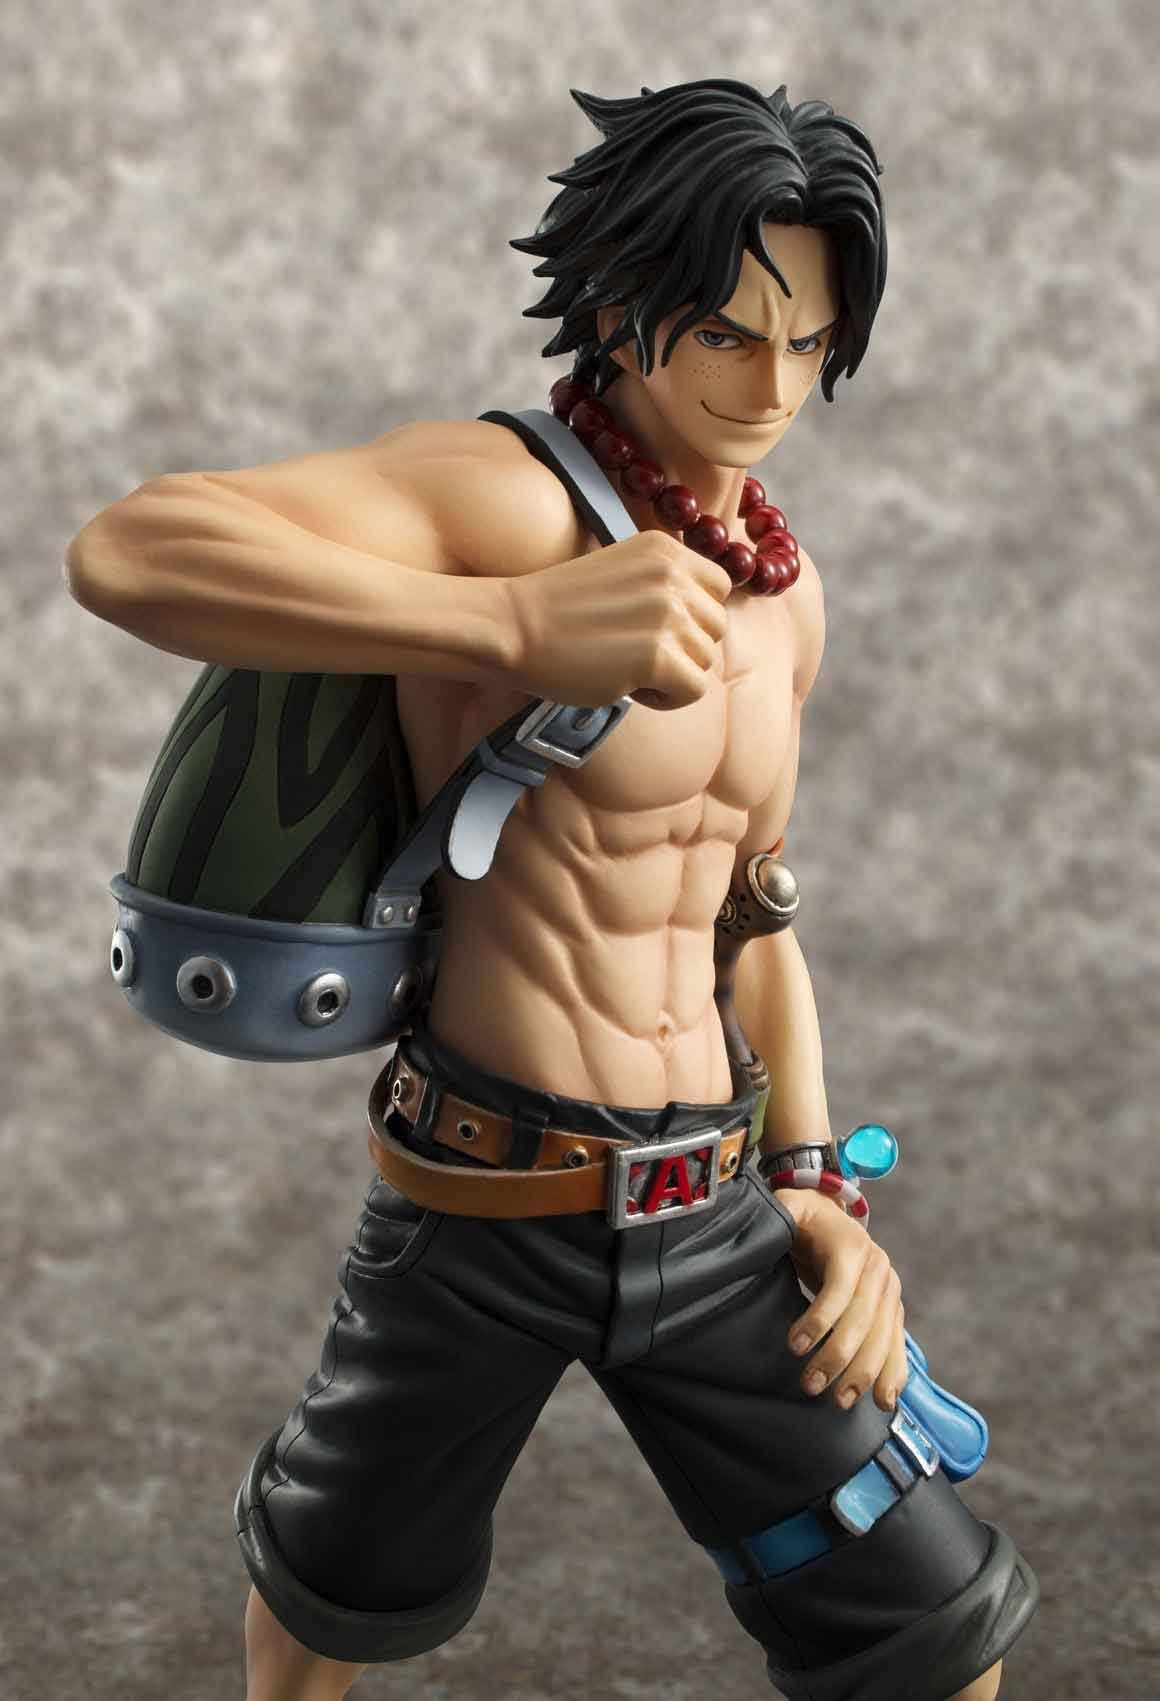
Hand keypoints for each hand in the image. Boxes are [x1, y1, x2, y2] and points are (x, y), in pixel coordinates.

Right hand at [504, 531, 730, 709]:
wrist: (514, 629)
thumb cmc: (561, 612)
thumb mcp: (625, 575)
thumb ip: (665, 588)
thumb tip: (705, 625)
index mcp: (665, 549)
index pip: (719, 587)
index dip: (693, 617)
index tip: (655, 629)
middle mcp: (673, 575)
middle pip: (716, 629)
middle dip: (683, 649)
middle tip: (634, 652)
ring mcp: (667, 614)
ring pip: (706, 662)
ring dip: (671, 675)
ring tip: (627, 668)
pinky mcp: (657, 655)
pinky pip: (694, 690)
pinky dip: (666, 700)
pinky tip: (631, 688)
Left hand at [772, 1189, 907, 1411]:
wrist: (832, 1216)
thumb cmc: (802, 1217)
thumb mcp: (789, 1208)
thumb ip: (781, 1214)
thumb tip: (771, 1223)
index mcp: (851, 1246)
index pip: (840, 1288)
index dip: (819, 1319)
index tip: (794, 1347)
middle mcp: (878, 1268)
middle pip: (863, 1319)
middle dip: (838, 1357)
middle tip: (810, 1386)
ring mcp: (890, 1290)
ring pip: (883, 1337)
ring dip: (863, 1373)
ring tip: (840, 1401)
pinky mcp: (893, 1309)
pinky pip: (897, 1343)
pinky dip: (893, 1372)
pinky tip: (884, 1400)